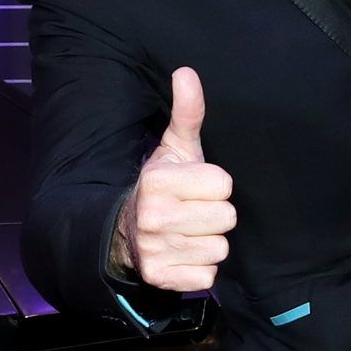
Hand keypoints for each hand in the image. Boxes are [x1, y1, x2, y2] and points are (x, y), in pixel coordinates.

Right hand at [112, 66, 237, 291]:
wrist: (123, 230)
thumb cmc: (161, 186)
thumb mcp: (174, 149)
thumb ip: (186, 113)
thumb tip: (186, 71)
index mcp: (158, 181)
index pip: (224, 184)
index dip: (214, 185)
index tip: (195, 187)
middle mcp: (154, 216)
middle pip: (226, 218)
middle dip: (214, 215)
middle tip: (192, 211)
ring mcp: (155, 250)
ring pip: (219, 248)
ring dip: (208, 242)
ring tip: (188, 232)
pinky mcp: (160, 278)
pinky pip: (208, 276)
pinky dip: (199, 268)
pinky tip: (183, 254)